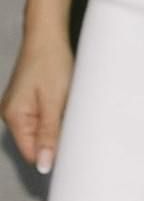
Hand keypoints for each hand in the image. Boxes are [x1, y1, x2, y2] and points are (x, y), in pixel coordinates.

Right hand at [1, 34, 72, 175]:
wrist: (47, 35)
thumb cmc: (51, 62)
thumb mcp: (54, 101)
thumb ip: (49, 134)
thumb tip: (44, 166)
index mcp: (14, 117)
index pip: (31, 152)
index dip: (51, 155)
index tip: (72, 150)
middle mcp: (12, 115)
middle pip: (35, 142)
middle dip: (55, 139)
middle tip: (74, 126)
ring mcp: (19, 107)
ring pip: (40, 130)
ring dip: (56, 125)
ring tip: (68, 109)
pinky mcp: (28, 99)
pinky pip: (41, 117)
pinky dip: (54, 115)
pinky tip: (64, 104)